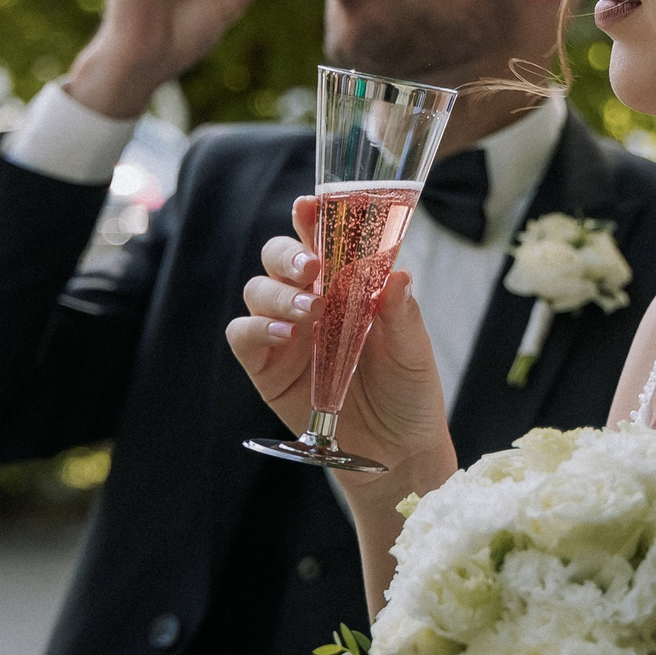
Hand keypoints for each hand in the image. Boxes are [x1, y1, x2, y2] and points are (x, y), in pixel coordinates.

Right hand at [224, 195, 455, 493]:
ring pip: (257, 290)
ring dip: (278, 292)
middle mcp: (309, 301)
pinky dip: (256, 329)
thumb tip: (399, 273)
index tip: (313, 204)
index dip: (312, 218)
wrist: (396, 450)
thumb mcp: (413, 349)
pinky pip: (242, 336)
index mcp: (345, 285)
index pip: (322, 240)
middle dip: (289, 253)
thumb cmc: (408, 391)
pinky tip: (285, 336)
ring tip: (309, 310)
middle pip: (278, 256)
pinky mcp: (265, 367)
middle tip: (313, 267)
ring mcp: (284, 333)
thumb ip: (402, 313)